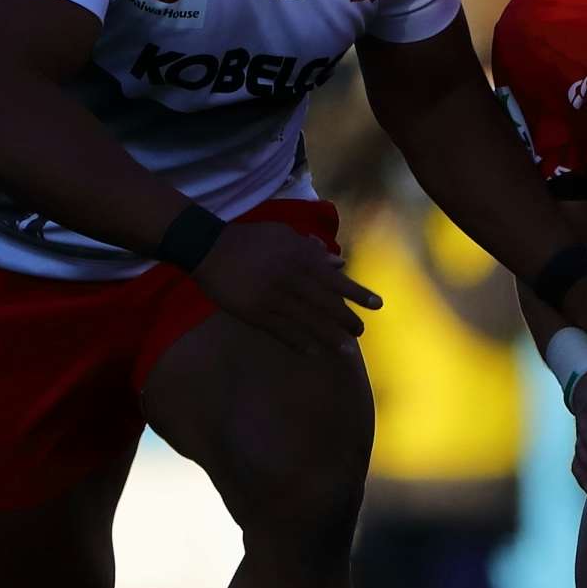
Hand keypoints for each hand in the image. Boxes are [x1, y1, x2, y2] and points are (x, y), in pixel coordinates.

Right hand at [189, 220, 384, 358]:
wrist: (209, 248)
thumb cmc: (251, 240)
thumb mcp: (284, 235)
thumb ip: (312, 250)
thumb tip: (339, 263)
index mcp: (299, 257)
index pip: (335, 279)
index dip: (357, 293)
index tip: (377, 305)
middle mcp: (289, 278)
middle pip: (325, 305)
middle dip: (346, 320)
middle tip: (360, 332)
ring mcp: (271, 298)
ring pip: (307, 322)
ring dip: (328, 337)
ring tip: (346, 349)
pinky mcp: (254, 313)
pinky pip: (281, 331)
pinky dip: (299, 342)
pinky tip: (313, 351)